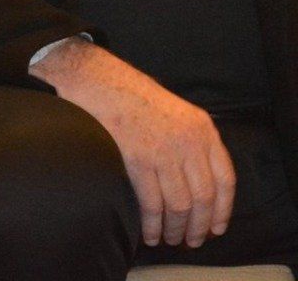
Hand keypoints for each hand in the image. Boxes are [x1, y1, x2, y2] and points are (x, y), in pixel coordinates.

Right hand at [32, 38, 233, 246]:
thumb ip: (190, 140)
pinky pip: (151, 202)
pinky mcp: (137, 158)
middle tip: (190, 241)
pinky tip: (150, 233)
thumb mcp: (173, 110)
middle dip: (198, 225)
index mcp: (202, 128)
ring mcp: (164, 150)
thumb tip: (195, 180)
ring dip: (175, 229)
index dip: (223, 209)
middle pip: (203, 196)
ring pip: (179, 204)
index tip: (215, 227)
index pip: (225, 178)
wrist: (93, 78)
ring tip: (169, 240)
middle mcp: (189, 141)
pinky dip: (152, 223)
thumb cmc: (128, 93)